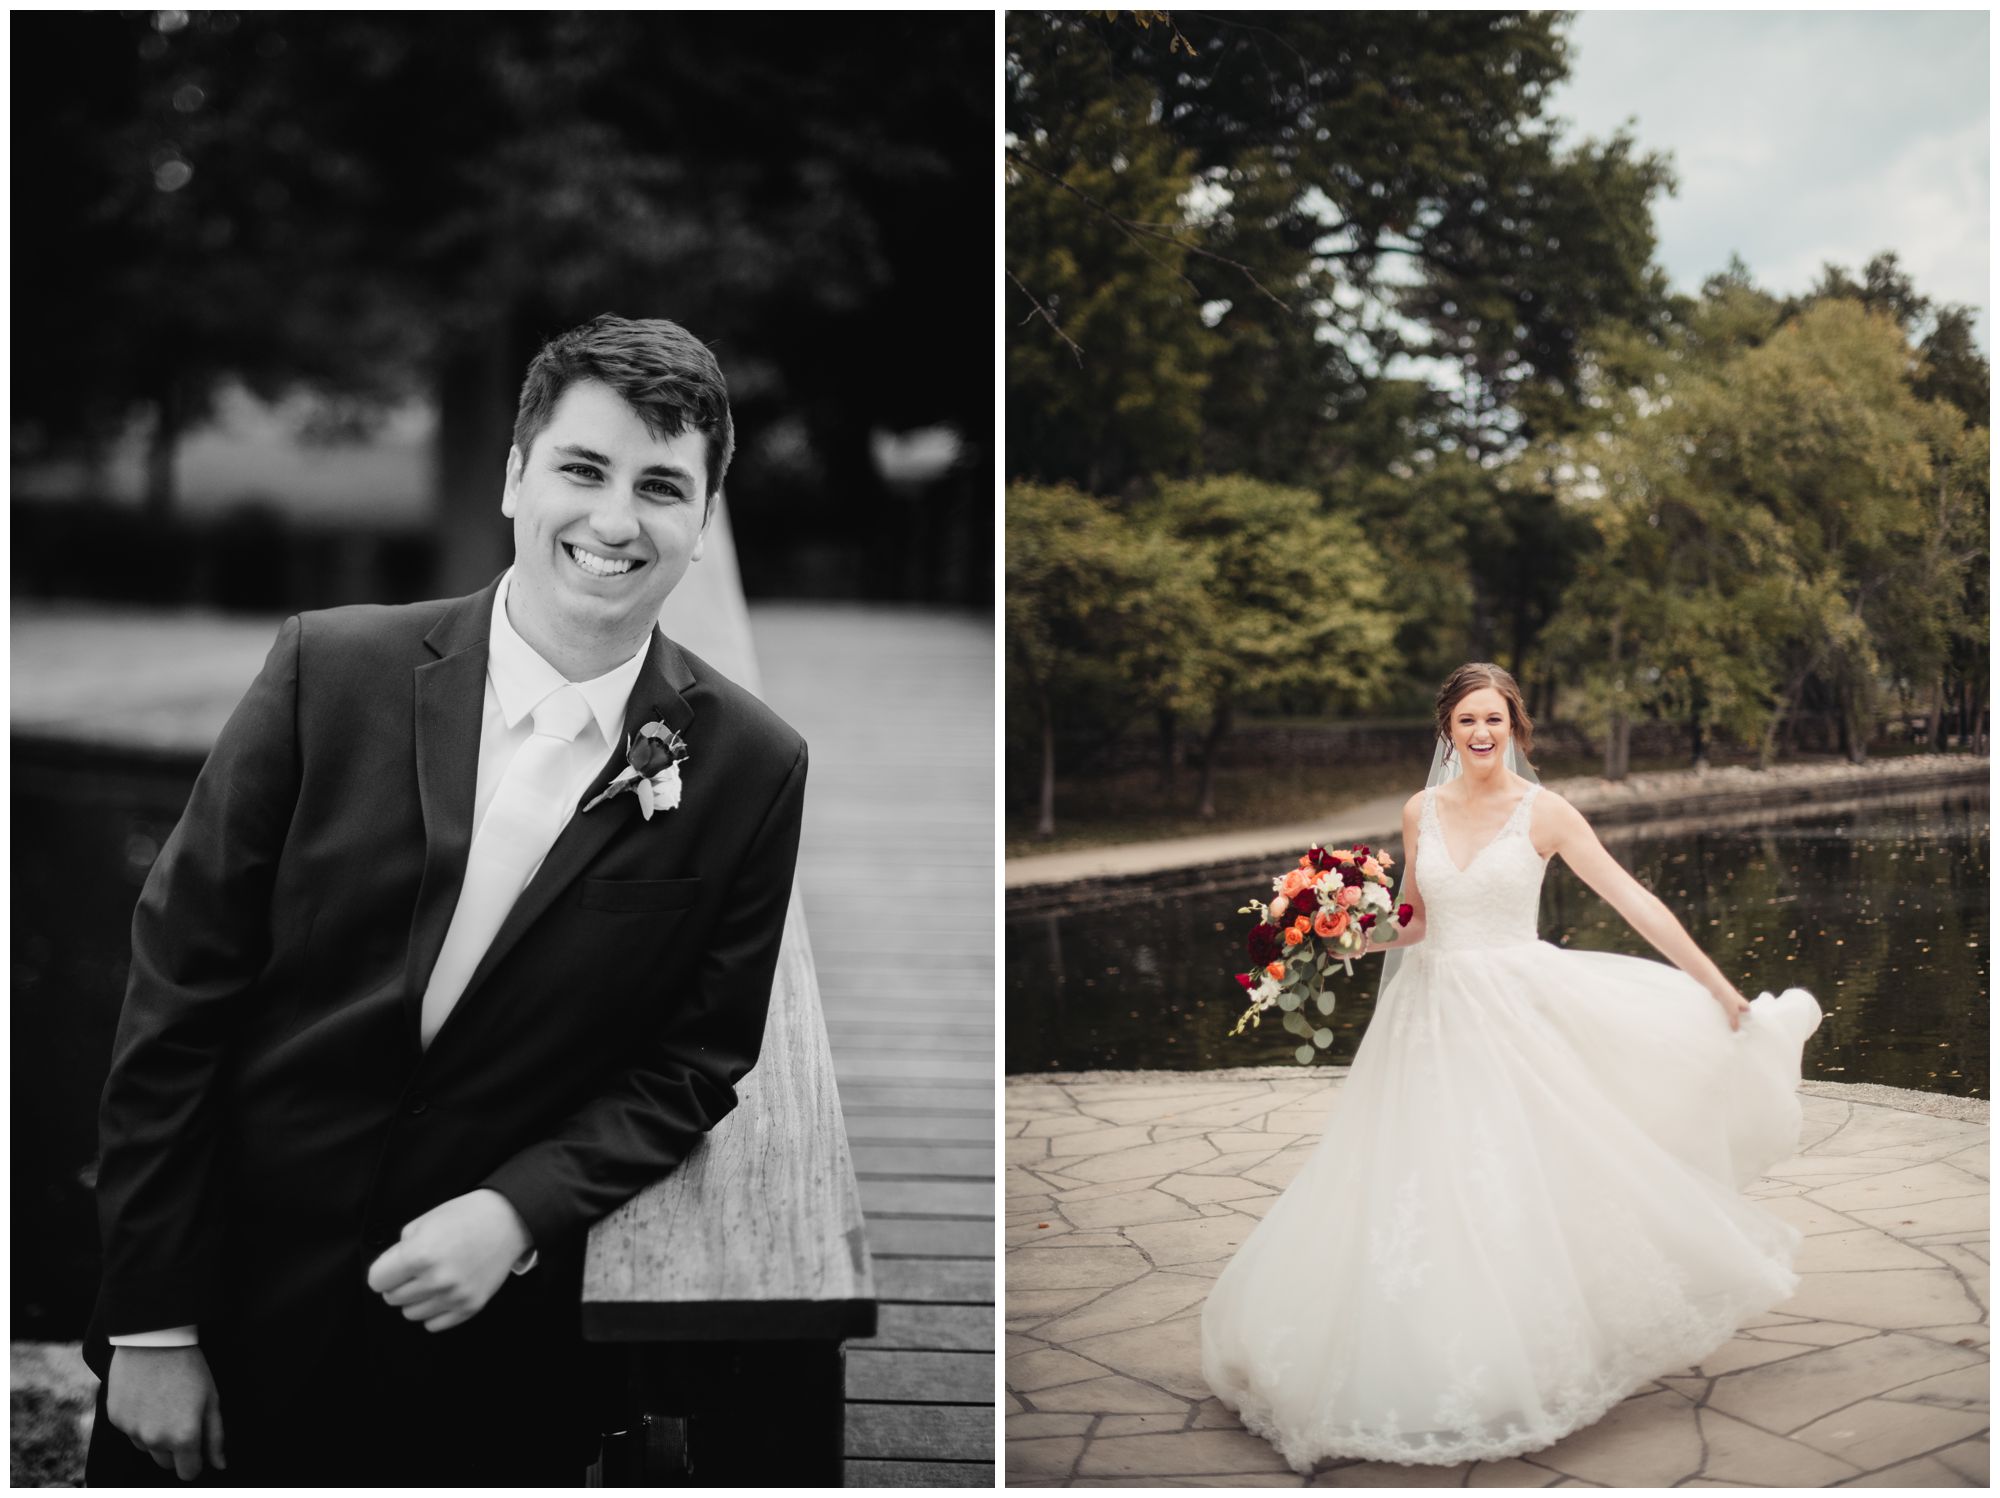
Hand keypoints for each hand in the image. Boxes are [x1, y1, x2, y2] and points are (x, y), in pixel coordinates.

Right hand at [105, 1345, 225, 1480]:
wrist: (154, 1341)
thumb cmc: (190, 1368)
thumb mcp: (211, 1400)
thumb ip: (215, 1437)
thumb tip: (219, 1464)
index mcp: (183, 1437)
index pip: (188, 1472)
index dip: (195, 1461)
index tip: (198, 1446)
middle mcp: (155, 1440)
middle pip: (166, 1463)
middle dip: (176, 1449)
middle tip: (182, 1418)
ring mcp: (132, 1431)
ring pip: (147, 1448)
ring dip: (156, 1436)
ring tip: (165, 1403)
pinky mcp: (116, 1420)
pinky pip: (130, 1432)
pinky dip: (139, 1422)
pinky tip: (147, 1397)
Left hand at [365, 1188, 530, 1332]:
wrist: (508, 1220)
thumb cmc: (464, 1215)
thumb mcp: (424, 1221)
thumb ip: (401, 1249)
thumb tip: (391, 1272)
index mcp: (420, 1255)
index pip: (376, 1281)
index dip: (383, 1270)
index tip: (393, 1265)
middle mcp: (436, 1279)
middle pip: (392, 1298)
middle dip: (398, 1283)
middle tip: (415, 1269)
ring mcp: (454, 1296)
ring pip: (410, 1313)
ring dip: (415, 1298)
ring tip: (431, 1279)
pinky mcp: (470, 1307)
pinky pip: (433, 1324)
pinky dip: (433, 1311)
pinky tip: (442, 1292)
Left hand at [1710, 983, 1750, 1031]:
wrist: (1717, 987)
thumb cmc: (1728, 997)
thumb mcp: (1733, 1011)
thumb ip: (1735, 1021)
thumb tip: (1736, 1030)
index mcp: (1745, 1006)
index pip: (1749, 1016)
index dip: (1748, 1023)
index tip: (1746, 1031)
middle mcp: (1739, 1005)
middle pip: (1741, 1016)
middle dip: (1738, 1023)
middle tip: (1736, 1033)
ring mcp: (1731, 1004)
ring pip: (1732, 1014)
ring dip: (1730, 1020)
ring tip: (1728, 1030)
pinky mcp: (1724, 1003)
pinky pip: (1725, 1012)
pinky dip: (1724, 1016)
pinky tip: (1721, 1023)